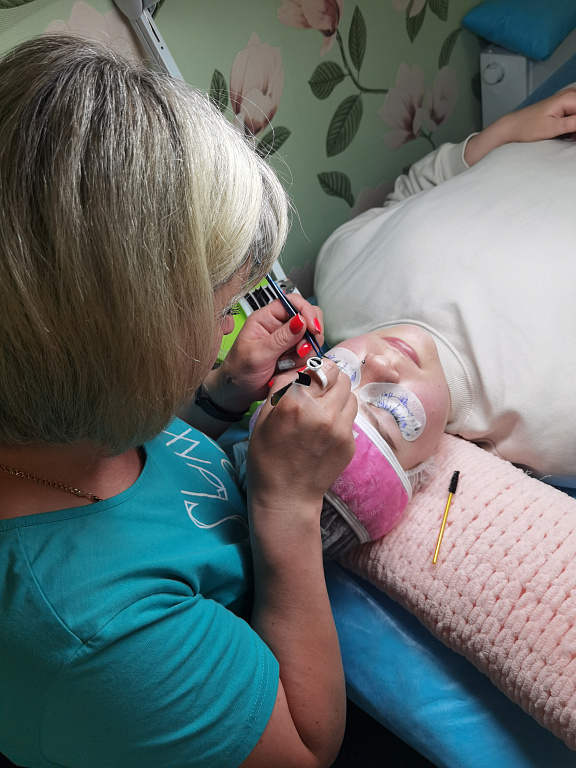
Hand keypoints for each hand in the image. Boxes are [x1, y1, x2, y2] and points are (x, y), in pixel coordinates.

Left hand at [204, 294, 323, 411]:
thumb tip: (301, 320)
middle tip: (299, 351)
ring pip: (311, 340)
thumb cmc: (239, 371)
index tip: (313, 328)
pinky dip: (302, 364)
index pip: (293, 302)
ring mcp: (288, 341)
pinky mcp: (294, 356)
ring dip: (303, 354)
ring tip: (285, 364)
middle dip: (309, 336)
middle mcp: (279, 326)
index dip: (306, 312)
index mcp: (266, 318)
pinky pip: (308, 356)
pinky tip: (287, 370)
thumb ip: (281, 338)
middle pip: (308, 319)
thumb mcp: (258, 354)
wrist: (238, 392)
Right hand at [247, 358, 357, 519]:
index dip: (318, 370)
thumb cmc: (268, 457)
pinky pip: (350, 418)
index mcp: (297, 403)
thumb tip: (299, 370)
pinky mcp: (350, 443)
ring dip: (339, 397)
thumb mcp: (263, 417)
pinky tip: (324, 432)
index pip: (324, 367)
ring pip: (351, 396)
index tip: (311, 378)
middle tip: (319, 392)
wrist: (286, 497)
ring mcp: (340, 429)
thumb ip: (282, 386)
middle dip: (331, 381)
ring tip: (323, 411)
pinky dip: (340, 418)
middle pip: (342, 378)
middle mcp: (323, 413)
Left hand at [465, 88, 575, 165]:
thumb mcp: (552, 128)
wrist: (513, 126)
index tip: (572, 133)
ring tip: (567, 135)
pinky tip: (567, 134)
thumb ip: (574, 123)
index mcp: (569, 97)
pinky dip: (573, 126)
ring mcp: (567, 99)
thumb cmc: (528, 127)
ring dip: (574, 127)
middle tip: (569, 135)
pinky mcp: (563, 106)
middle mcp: (570, 94)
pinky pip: (575, 114)